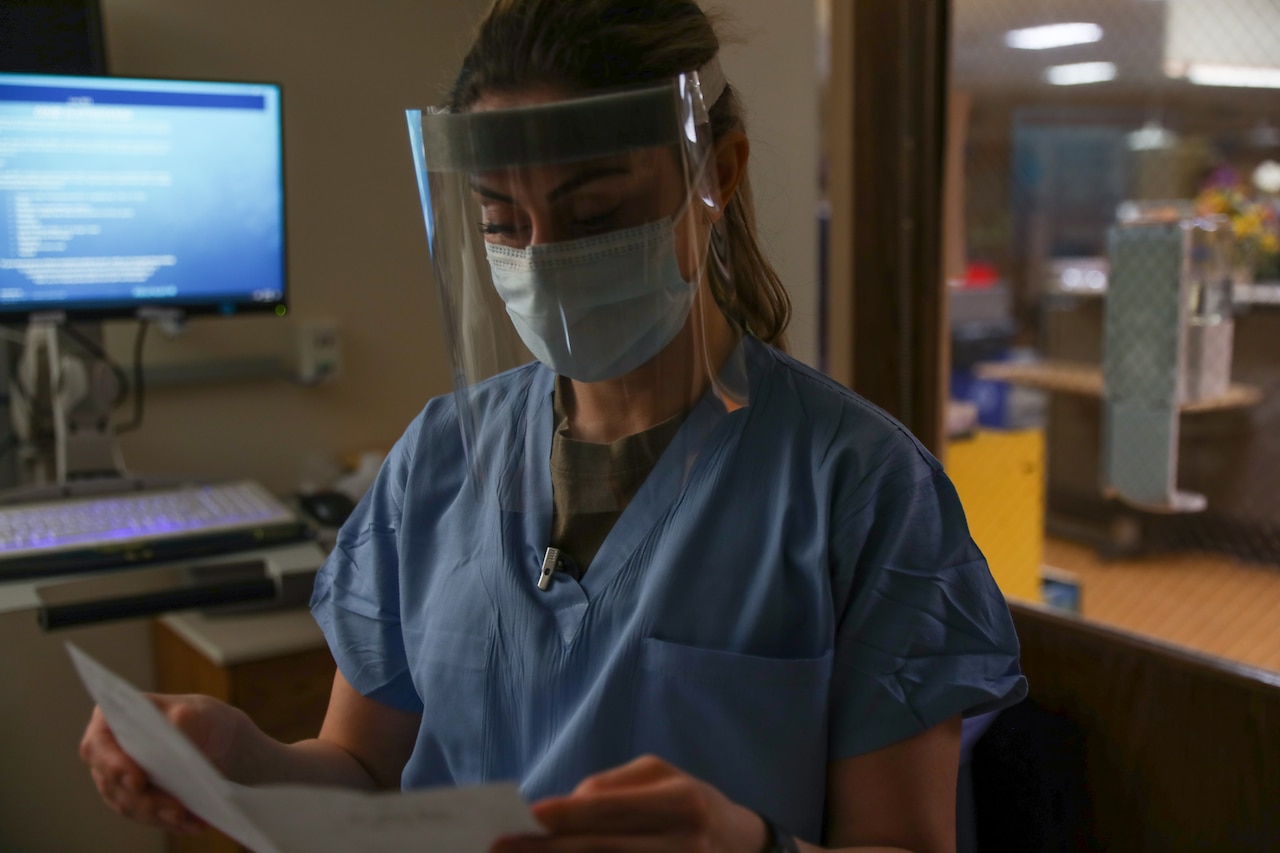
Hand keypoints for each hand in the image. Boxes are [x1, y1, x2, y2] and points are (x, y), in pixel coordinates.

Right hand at [79, 692, 252, 834]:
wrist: (217, 739)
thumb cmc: (199, 717)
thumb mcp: (196, 711)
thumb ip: (181, 720)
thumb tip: (173, 735)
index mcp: (111, 720)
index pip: (99, 745)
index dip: (115, 765)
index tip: (138, 781)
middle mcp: (108, 754)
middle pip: (114, 783)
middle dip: (145, 799)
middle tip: (175, 809)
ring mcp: (118, 782)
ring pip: (130, 805)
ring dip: (159, 814)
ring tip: (188, 817)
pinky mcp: (136, 802)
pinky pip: (149, 817)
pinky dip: (171, 822)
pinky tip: (195, 823)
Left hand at [492, 754, 768, 852]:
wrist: (743, 846)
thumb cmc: (689, 801)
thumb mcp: (660, 776)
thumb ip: (610, 788)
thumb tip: (561, 810)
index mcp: (681, 801)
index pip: (612, 809)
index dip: (567, 816)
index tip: (527, 817)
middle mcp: (684, 844)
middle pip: (603, 850)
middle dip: (548, 850)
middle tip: (501, 847)